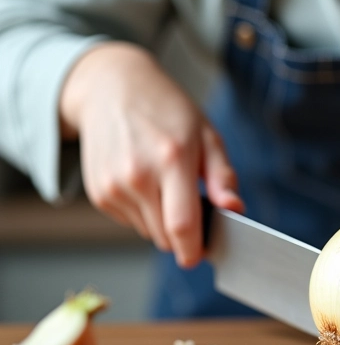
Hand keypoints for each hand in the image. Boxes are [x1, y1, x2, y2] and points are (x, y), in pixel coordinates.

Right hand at [59, 42, 243, 266]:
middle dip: (185, 234)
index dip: (195, 250)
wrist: (112, 89)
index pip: (182, 225)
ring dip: (163, 222)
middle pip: (165, 236)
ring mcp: (113, 186)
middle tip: (194, 205)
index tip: (204, 255)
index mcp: (171, 159)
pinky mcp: (98, 193)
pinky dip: (144, 212)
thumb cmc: (168, 111)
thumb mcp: (207, 135)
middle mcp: (137, 176)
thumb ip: (223, 177)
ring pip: (148, 232)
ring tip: (166, 184)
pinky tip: (145, 181)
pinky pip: (130, 222)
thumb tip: (235, 210)